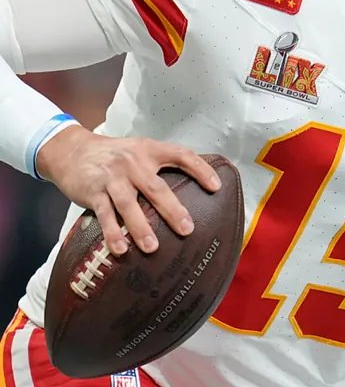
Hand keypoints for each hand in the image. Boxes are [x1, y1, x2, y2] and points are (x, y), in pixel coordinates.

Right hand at [35, 125, 221, 255]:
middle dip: (172, 210)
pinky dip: (112, 233)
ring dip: (140, 227)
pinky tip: (121, 249)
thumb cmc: (115, 155)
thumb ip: (162, 163)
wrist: (72, 151)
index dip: (201, 169)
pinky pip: (105, 215)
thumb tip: (195, 184)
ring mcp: (113, 178)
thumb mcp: (140, 150)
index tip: (216, 187)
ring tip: (153, 247)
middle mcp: (133, 162)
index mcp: (150, 150)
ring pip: (129, 204)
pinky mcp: (94, 192)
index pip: (182, 156)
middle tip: (187, 229)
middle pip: (156, 188)